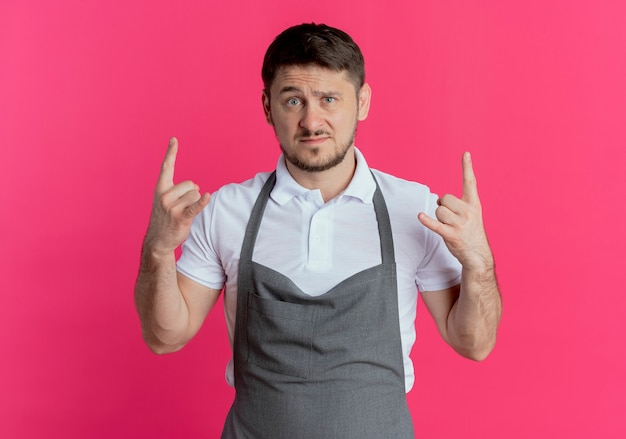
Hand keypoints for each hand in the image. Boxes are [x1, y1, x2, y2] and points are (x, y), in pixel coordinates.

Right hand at [145, 137, 210, 254]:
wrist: (157, 241)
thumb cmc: (165, 219)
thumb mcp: (166, 201)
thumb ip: (179, 190)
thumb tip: (198, 188)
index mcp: (160, 189)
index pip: (166, 167)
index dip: (171, 153)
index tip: (174, 139)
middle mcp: (164, 196)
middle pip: (191, 184)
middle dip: (192, 194)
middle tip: (182, 207)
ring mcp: (172, 207)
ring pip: (196, 195)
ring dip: (195, 204)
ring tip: (184, 214)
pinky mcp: (181, 218)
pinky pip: (195, 206)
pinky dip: (202, 202)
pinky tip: (207, 197)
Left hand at [418, 152, 492, 270]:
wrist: (477, 254)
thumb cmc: (471, 232)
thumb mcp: (471, 215)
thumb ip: (458, 204)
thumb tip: (439, 200)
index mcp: (474, 204)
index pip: (470, 182)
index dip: (467, 167)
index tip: (465, 154)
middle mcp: (468, 212)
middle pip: (445, 198)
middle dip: (443, 206)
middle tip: (450, 218)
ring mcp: (460, 224)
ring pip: (438, 210)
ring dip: (438, 218)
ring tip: (448, 226)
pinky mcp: (451, 234)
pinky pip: (435, 224)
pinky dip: (427, 221)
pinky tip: (420, 217)